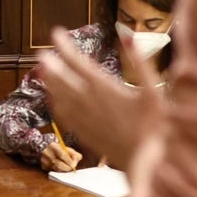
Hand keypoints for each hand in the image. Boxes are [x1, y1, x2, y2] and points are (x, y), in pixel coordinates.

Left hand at [39, 26, 165, 168]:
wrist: (146, 163)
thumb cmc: (155, 126)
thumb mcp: (154, 90)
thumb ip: (140, 62)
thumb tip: (127, 37)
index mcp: (106, 88)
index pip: (79, 62)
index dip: (65, 46)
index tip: (56, 33)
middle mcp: (91, 103)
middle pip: (64, 79)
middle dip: (52, 64)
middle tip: (41, 53)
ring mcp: (86, 120)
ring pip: (61, 97)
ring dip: (50, 83)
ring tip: (42, 72)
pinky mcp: (86, 134)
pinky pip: (65, 117)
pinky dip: (56, 105)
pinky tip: (53, 101)